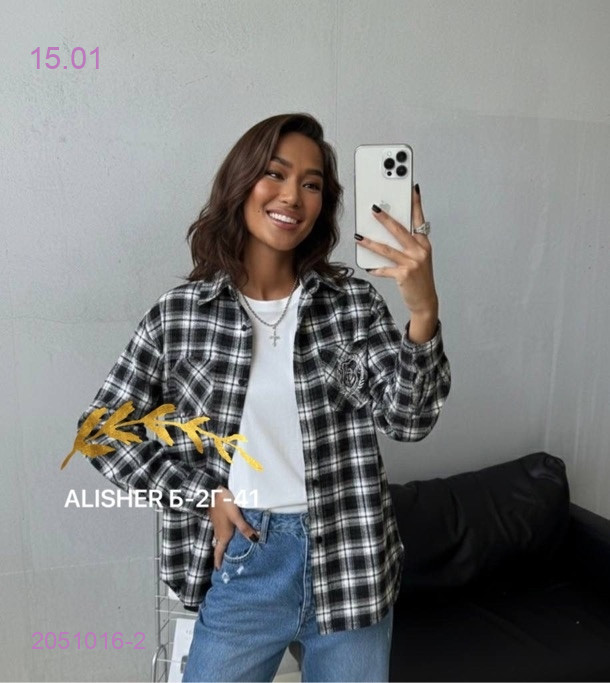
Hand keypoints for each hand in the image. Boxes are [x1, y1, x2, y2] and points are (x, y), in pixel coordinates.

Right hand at [208, 486, 259, 569]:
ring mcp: (217, 525)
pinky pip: (221, 531)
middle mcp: (218, 532)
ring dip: (223, 545)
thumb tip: (255, 540)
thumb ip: (245, 528)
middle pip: (220, 546)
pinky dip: (224, 536)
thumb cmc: (224, 505)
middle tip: (226, 562)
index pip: (218, 552)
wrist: (212, 491)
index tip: (218, 570)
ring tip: (230, 549)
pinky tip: (230, 532)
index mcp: (222, 535)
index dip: (218, 561)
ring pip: (220, 538)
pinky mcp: (217, 518)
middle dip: (222, 555)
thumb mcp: (236, 516)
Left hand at [356, 184, 437, 317]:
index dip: (416, 203)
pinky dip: (376, 268)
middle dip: (385, 218)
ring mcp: (412, 262)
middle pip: (399, 230)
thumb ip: (408, 244)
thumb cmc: (420, 278)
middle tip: (374, 208)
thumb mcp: (418, 258)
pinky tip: (368, 267)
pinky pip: (385, 269)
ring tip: (359, 237)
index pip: (419, 219)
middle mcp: (419, 251)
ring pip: (388, 249)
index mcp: (423, 243)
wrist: (426, 300)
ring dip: (371, 243)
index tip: (412, 188)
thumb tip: (388, 231)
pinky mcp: (404, 274)